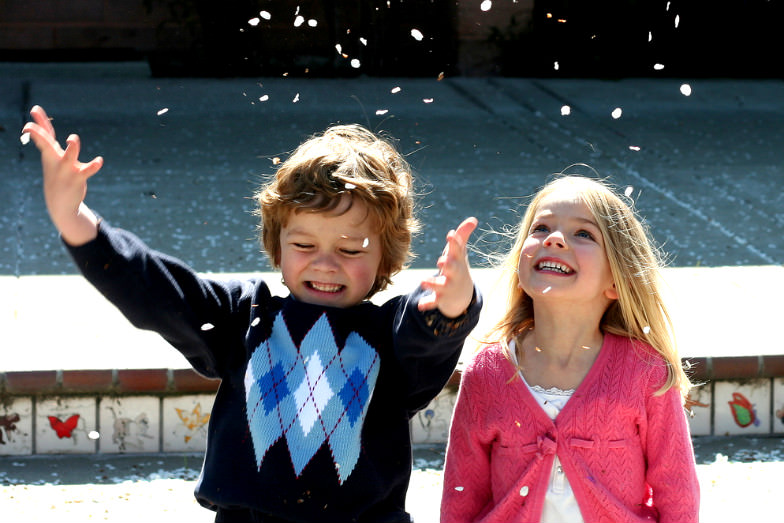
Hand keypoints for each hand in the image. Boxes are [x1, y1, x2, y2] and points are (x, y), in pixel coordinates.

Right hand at [22, 105, 101, 244]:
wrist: (60, 204)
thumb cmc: (57, 175)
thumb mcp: (52, 158)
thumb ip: (49, 142)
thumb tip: (41, 125)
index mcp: (50, 154)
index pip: (44, 136)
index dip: (40, 123)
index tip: (35, 109)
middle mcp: (56, 160)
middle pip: (47, 145)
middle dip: (39, 136)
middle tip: (28, 127)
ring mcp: (67, 170)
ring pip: (69, 157)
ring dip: (71, 148)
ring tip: (72, 139)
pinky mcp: (78, 178)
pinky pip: (87, 171)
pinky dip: (93, 166)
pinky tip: (99, 160)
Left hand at [418, 217, 477, 317]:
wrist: (462, 294)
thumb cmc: (457, 266)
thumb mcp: (459, 252)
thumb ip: (462, 236)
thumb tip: (473, 219)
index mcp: (457, 260)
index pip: (457, 250)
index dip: (454, 242)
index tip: (450, 234)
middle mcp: (454, 274)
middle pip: (452, 269)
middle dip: (447, 265)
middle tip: (440, 261)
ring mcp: (448, 287)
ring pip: (441, 286)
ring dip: (433, 284)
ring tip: (423, 281)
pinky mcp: (440, 298)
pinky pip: (434, 302)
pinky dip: (428, 304)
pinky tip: (421, 306)